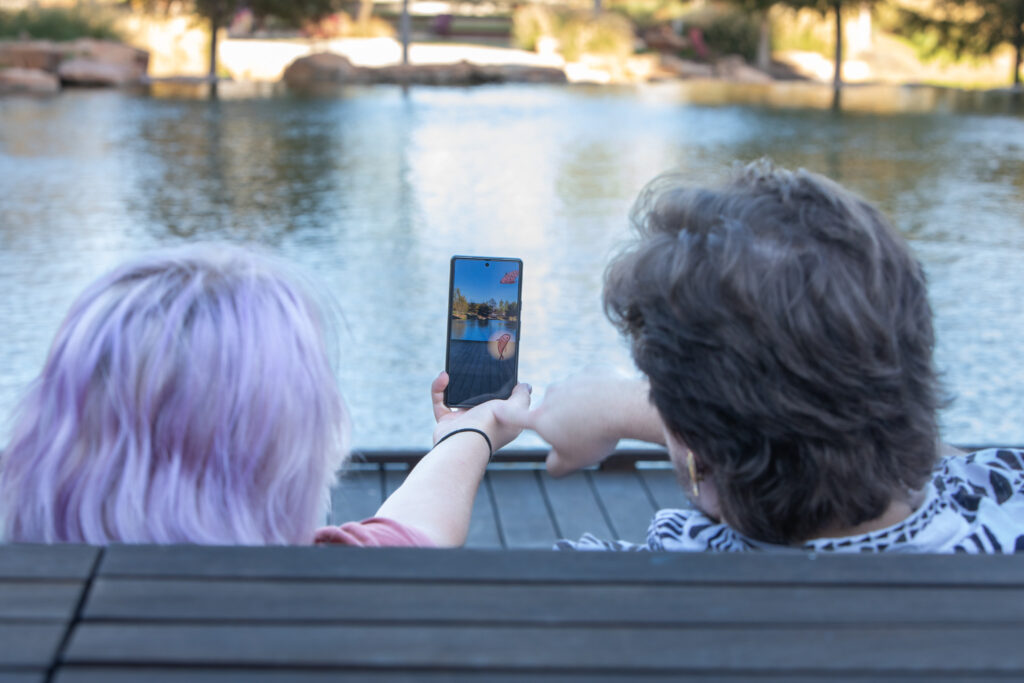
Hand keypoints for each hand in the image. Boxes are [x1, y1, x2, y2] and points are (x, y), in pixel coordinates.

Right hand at [431, 372, 531, 452]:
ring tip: (454, 370)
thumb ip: (522, 396)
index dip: (501, 386)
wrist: (463, 442)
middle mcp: (483, 420)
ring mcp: (464, 421)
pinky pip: (440, 401)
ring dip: (454, 383)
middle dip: (474, 382)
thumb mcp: (514, 407)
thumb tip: (526, 386)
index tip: (497, 370)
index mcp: (502, 418)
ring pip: (458, 397)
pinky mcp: (447, 422)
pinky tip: (443, 377)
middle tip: (473, 366)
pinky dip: (439, 389)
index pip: (503, 400)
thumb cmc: (490, 427)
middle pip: (479, 396)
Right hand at [506, 372, 664, 476]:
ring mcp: (572, 380)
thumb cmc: (594, 436)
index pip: (516, 416)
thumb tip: (551, 464)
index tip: (496, 409)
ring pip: (575, 396)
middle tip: (585, 433)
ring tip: (603, 420)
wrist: (623, 407)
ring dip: (583, 406)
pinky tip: (613, 405)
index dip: (504, 414)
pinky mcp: (592, 371)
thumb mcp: (572, 461)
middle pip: (553, 409)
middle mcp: (552, 395)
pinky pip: (594, 385)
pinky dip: (600, 394)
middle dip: (564, 419)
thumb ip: (555, 466)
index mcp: (542, 418)